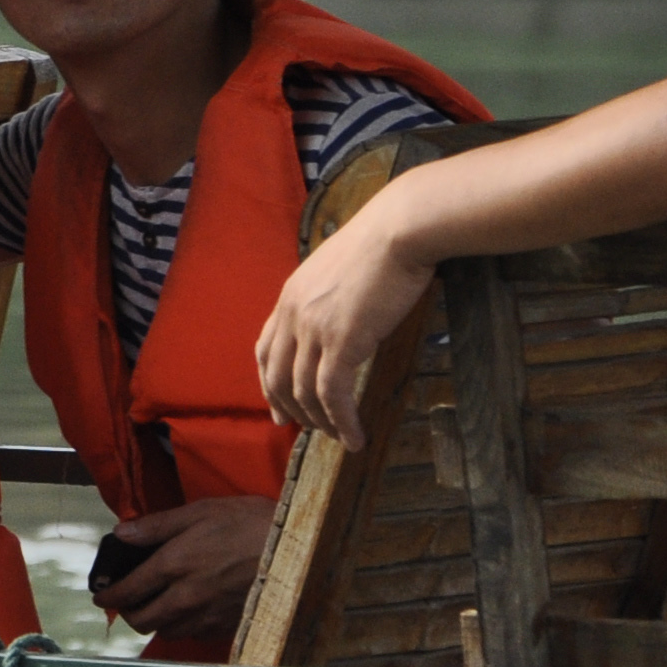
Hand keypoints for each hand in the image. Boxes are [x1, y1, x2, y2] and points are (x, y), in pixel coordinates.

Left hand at [93, 497, 274, 648]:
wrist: (299, 548)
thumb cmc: (250, 522)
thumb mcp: (201, 511)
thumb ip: (156, 526)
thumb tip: (121, 534)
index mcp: (173, 565)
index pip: (128, 591)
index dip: (108, 596)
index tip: (101, 595)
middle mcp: (185, 597)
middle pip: (141, 620)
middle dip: (128, 612)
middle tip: (128, 600)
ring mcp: (206, 616)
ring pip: (165, 631)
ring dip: (154, 621)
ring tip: (156, 605)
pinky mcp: (226, 627)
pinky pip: (191, 635)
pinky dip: (181, 626)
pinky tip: (187, 611)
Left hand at [255, 206, 439, 440]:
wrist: (400, 230)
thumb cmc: (383, 243)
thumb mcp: (340, 269)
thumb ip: (329, 296)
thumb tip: (342, 317)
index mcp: (291, 295)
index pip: (266, 348)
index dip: (269, 382)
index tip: (277, 408)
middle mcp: (294, 313)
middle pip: (277, 376)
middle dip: (287, 409)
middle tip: (302, 430)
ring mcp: (314, 328)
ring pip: (304, 391)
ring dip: (320, 421)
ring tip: (338, 437)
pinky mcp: (342, 341)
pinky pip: (333, 394)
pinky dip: (342, 420)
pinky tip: (355, 436)